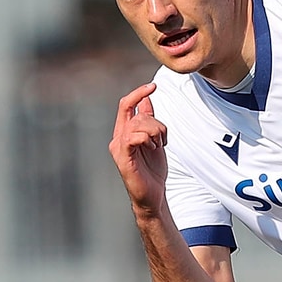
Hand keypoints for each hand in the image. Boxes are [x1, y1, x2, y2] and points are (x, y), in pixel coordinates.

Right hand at [109, 85, 169, 217]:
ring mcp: (119, 147)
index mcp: (124, 132)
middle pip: (137, 114)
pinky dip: (147, 139)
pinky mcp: (123, 158)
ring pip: (137, 124)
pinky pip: (133, 137)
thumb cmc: (153, 170)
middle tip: (162, 140)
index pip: (127, 104)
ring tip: (158, 147)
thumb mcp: (155, 140)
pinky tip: (153, 149)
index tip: (153, 86)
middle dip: (156, 123)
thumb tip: (147, 99)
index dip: (138, 92)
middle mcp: (118, 137)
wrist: (153, 194)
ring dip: (155, 133)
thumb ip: (149, 121)